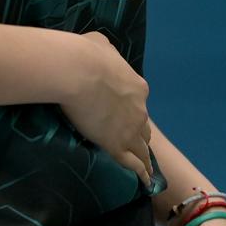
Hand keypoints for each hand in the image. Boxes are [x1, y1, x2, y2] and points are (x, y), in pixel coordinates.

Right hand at [61, 31, 152, 185]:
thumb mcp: (100, 44)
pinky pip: (133, 163)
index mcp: (137, 86)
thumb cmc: (86, 55)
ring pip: (141, 146)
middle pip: (143, 125)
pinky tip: (145, 181)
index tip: (121, 113)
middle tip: (133, 141)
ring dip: (143, 155)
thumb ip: (105, 53)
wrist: (79, 72)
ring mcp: (130, 129)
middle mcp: (139, 108)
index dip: (130, 108)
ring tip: (146, 168)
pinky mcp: (117, 144)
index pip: (137, 101)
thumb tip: (100, 52)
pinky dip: (141, 173)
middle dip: (138, 133)